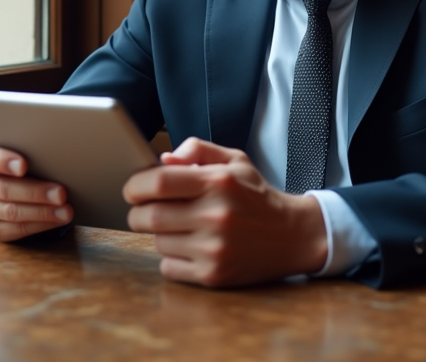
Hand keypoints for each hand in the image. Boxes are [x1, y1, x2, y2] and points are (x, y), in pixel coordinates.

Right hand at [0, 140, 72, 241]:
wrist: (11, 177)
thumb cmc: (21, 157)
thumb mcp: (19, 146)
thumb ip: (27, 148)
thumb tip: (54, 152)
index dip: (4, 162)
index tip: (24, 166)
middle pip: (4, 189)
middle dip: (36, 192)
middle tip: (60, 193)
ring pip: (12, 212)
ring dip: (43, 212)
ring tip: (65, 210)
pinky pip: (17, 230)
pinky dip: (40, 225)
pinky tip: (57, 219)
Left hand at [123, 137, 327, 286]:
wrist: (292, 236)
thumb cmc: (257, 196)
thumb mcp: (235, 161)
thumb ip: (198, 150)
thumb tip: (164, 159)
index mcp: (219, 182)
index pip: (159, 182)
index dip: (136, 185)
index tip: (133, 189)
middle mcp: (216, 216)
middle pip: (150, 216)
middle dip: (138, 213)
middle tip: (145, 210)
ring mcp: (214, 249)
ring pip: (158, 242)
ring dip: (159, 235)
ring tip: (179, 227)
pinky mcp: (214, 275)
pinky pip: (168, 267)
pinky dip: (170, 258)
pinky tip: (189, 248)